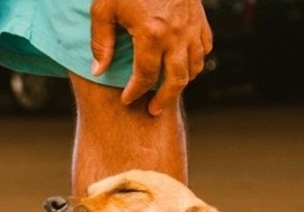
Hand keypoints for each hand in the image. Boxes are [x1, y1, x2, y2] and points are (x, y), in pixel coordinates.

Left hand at [90, 0, 212, 115]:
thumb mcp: (104, 9)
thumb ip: (101, 42)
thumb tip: (98, 71)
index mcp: (151, 34)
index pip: (145, 76)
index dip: (135, 92)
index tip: (127, 99)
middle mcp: (176, 34)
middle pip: (176, 80)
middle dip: (164, 99)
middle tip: (152, 110)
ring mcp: (192, 26)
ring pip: (195, 66)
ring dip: (182, 82)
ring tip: (167, 91)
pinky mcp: (201, 18)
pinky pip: (205, 47)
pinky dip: (197, 61)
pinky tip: (184, 65)